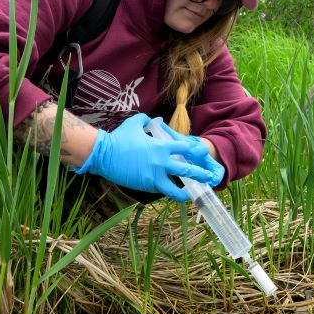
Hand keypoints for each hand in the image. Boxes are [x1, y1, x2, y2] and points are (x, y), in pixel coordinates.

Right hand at [75, 113, 215, 200]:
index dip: (196, 151)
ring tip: (192, 194)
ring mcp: (154, 175)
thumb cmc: (119, 138)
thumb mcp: (135, 123)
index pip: (185, 148)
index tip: (203, 154)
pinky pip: (160, 191)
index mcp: (161, 146)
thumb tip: (152, 120)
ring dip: (185, 192)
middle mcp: (161, 162)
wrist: (104, 154)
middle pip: (187, 170)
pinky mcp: (145, 185)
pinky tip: (172, 194)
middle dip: (200, 174)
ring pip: (176, 188)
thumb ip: (146, 120)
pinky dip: (167, 192)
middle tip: (209, 177)